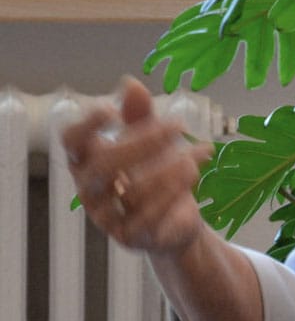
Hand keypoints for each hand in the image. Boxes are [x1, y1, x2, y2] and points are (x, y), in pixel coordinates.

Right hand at [62, 77, 214, 255]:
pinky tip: (193, 175)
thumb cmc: (154, 174)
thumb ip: (139, 114)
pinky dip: (173, 195)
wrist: (174, 223)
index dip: (87, 125)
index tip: (112, 109)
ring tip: (196, 155)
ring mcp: (108, 217)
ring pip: (132, 192)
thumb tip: (131, 83)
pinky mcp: (131, 238)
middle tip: (178, 125)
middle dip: (143, 142)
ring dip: (169, 169)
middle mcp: (91, 191)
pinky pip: (148, 219)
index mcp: (87, 162)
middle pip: (103, 167)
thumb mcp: (148, 140)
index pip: (72, 142)